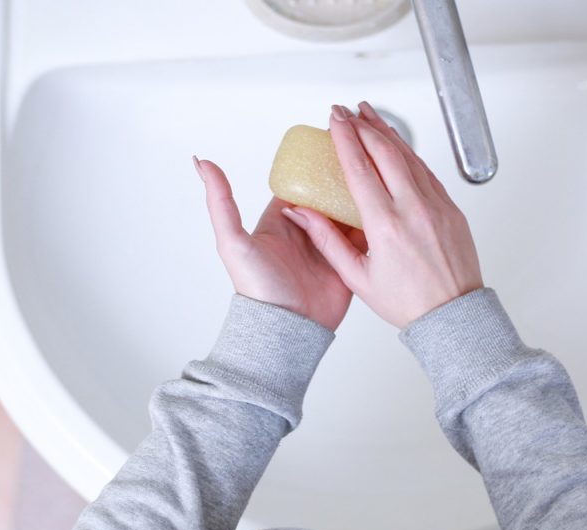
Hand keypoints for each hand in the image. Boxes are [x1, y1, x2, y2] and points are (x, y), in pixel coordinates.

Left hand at [194, 157, 363, 331]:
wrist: (287, 329)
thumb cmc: (258, 289)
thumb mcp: (233, 241)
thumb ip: (220, 202)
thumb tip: (201, 164)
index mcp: (281, 221)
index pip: (300, 184)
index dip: (315, 166)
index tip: (331, 144)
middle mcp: (306, 231)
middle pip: (328, 195)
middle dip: (343, 179)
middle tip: (362, 157)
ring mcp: (329, 247)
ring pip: (348, 212)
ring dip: (360, 197)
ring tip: (378, 176)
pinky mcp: (348, 262)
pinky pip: (364, 237)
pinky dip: (373, 222)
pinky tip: (385, 206)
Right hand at [283, 102, 483, 327]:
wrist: (453, 315)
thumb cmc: (408, 303)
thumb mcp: (357, 277)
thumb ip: (328, 241)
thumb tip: (301, 214)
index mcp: (386, 226)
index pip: (360, 168)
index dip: (344, 138)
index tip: (334, 119)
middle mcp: (414, 209)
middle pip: (385, 152)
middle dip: (363, 125)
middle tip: (347, 111)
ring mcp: (436, 206)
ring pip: (409, 156)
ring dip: (387, 132)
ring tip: (370, 116)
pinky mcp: (451, 208)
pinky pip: (426, 171)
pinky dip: (408, 153)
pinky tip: (397, 146)